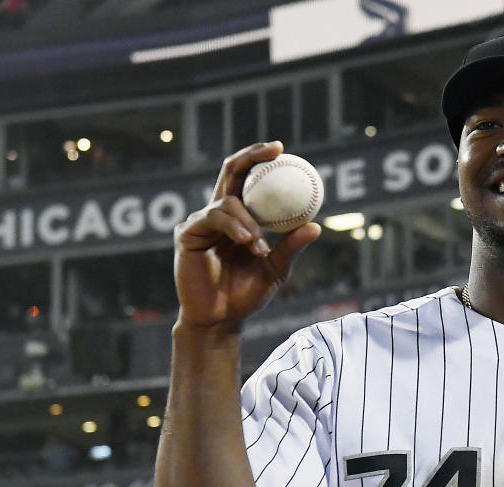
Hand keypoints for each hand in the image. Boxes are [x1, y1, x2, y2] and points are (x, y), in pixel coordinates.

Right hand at [173, 141, 320, 331]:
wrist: (220, 319)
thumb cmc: (246, 294)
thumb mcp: (276, 269)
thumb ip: (291, 247)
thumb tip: (316, 225)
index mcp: (240, 218)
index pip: (249, 179)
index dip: (261, 160)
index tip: (282, 150)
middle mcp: (220, 214)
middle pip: (231, 172)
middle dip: (251, 156)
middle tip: (273, 151)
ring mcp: (201, 222)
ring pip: (226, 202)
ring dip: (248, 221)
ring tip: (258, 246)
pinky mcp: (187, 234)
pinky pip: (212, 219)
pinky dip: (233, 227)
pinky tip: (246, 241)